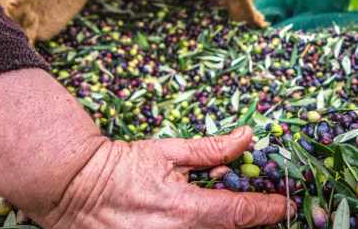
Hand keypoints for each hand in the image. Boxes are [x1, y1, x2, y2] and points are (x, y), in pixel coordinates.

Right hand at [36, 126, 292, 227]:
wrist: (73, 188)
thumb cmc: (121, 166)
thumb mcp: (168, 151)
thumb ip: (210, 150)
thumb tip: (247, 137)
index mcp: (186, 208)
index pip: (240, 213)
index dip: (268, 210)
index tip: (284, 206)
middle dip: (249, 224)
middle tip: (262, 213)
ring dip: (223, 227)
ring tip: (229, 216)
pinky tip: (201, 222)